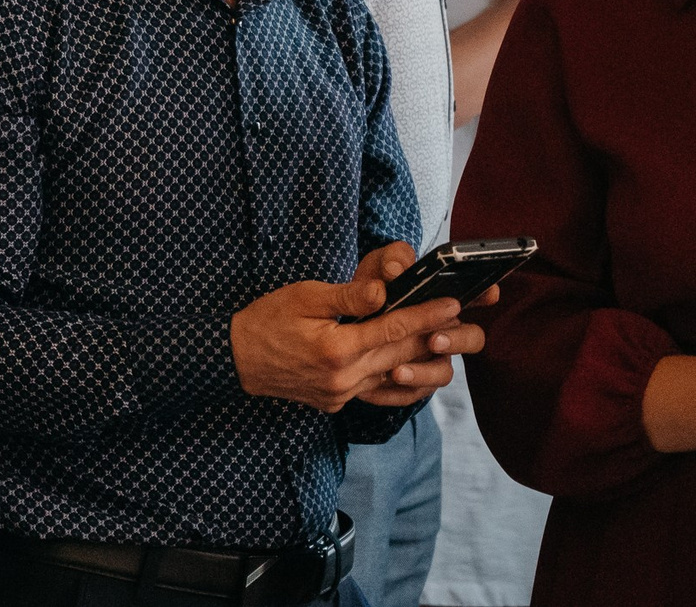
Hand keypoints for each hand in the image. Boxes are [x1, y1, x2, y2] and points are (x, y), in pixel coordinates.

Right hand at [229, 243, 465, 412]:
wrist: (235, 359)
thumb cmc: (266, 320)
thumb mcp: (303, 297)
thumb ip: (347, 297)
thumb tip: (384, 291)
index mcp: (336, 349)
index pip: (393, 329)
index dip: (426, 315)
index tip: (452, 304)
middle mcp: (344, 378)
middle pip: (401, 356)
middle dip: (432, 335)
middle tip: (460, 318)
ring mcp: (341, 395)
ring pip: (393, 377)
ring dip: (420, 359)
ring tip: (442, 340)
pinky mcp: (336, 403)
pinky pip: (377, 394)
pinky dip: (398, 383)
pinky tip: (411, 372)